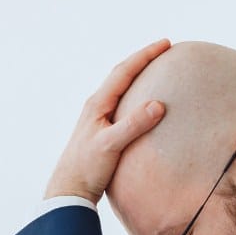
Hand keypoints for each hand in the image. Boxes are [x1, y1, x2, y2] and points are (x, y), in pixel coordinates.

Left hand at [45, 39, 169, 201]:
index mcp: (97, 104)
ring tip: (156, 69)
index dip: (145, 56)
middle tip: (164, 49)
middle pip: (121, 75)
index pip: (124, 72)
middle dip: (142, 60)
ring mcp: (98, 119)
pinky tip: (143, 103)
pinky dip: (134, 95)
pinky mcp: (101, 132)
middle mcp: (96, 107)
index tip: (165, 44)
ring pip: (120, 89)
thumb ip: (133, 125)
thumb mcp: (111, 145)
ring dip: (137, 76)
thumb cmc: (87, 168)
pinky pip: (121, 104)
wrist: (69, 190)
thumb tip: (158, 105)